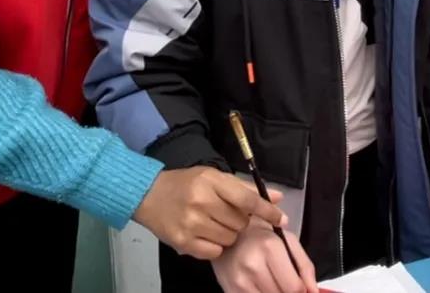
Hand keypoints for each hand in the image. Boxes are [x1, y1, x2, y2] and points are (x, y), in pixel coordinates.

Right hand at [133, 167, 287, 260]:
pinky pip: (215, 252)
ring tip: (212, 223)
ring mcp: (192, 223)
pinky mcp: (184, 242)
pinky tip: (204, 234)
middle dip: (238, 221)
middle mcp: (201, 201)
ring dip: (227, 234)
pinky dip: (214, 246)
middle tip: (223, 214)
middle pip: (240, 222)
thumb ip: (244, 189)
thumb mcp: (213, 177)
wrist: (148, 195)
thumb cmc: (185, 184)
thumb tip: (278, 197)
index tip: (281, 220)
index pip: (246, 199)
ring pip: (230, 239)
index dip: (266, 210)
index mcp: (210, 181)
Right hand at [213, 218, 317, 292]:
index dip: (302, 291)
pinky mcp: (230, 291)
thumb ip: (305, 266)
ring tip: (271, 283)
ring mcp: (239, 280)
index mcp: (270, 247)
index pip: (295, 287)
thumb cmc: (259, 235)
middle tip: (283, 282)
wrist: (225, 231)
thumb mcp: (287, 240)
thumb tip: (314, 292)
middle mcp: (253, 265)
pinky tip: (260, 287)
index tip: (300, 288)